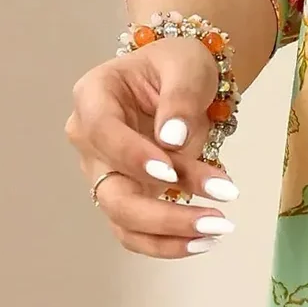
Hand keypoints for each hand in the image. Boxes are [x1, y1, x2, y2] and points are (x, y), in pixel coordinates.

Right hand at [64, 34, 241, 258]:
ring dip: (168, 234)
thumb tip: (172, 140)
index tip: (170, 174)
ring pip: (123, 219)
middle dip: (160, 213)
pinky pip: (137, 230)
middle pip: (111, 191)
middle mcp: (89, 141)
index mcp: (94, 96)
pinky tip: (205, 239)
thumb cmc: (178, 64)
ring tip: (218, 230)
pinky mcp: (125, 194)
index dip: (132, 156)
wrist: (183, 79)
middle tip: (215, 218)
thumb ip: (180, 99)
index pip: (103, 132)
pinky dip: (168, 241)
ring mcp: (104, 172)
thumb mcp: (187, 66)